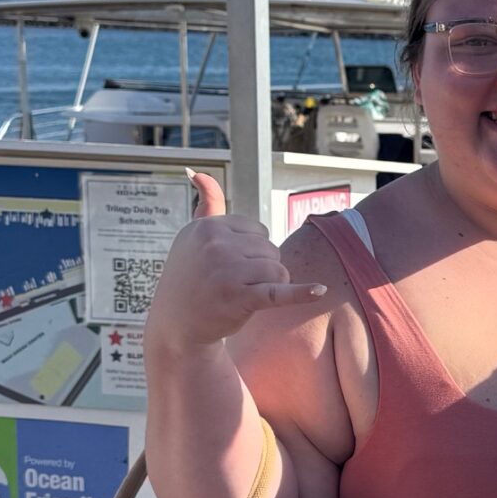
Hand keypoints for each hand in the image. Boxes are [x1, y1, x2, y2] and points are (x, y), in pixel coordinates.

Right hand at [146, 172, 329, 348]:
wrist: (177, 325)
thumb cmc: (190, 277)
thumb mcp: (192, 237)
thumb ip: (205, 204)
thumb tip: (198, 172)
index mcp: (208, 227)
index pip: (258, 230)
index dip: (252, 249)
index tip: (230, 264)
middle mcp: (216, 245)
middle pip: (270, 249)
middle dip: (261, 268)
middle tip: (233, 283)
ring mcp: (228, 271)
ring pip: (278, 270)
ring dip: (269, 285)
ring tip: (242, 295)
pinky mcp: (240, 298)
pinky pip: (278, 292)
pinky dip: (300, 292)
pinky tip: (319, 290)